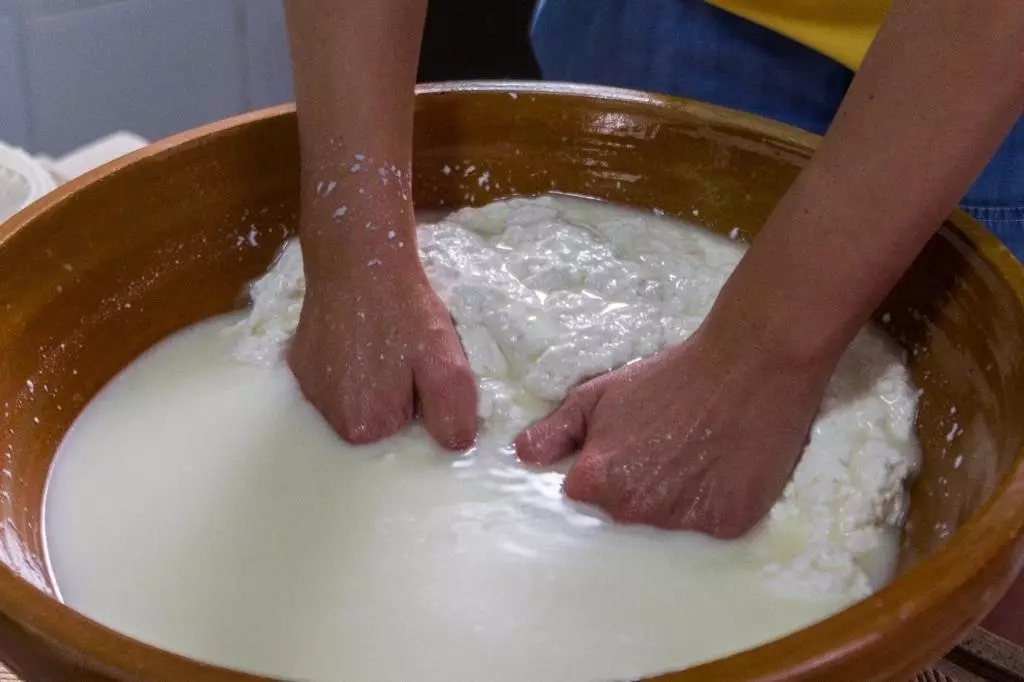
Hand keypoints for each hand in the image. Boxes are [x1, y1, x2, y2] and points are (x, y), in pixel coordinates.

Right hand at [289, 265, 477, 450]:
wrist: (359, 260)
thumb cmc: (405, 311)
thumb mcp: (444, 362)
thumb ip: (451, 412)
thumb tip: (454, 446)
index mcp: (363, 426)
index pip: (403, 431)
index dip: (419, 402)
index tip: (420, 368)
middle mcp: (327, 417)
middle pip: (375, 418)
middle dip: (395, 393)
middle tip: (404, 352)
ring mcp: (308, 389)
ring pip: (354, 397)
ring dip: (370, 377)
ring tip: (380, 339)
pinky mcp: (298, 363)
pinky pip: (333, 376)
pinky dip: (347, 361)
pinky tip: (357, 334)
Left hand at [514, 322, 833, 537]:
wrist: (749, 365)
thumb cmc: (669, 376)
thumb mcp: (600, 393)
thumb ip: (556, 430)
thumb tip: (522, 456)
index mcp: (598, 480)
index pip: (582, 495)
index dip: (602, 467)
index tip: (625, 446)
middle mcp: (636, 510)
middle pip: (624, 512)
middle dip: (636, 485)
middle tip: (663, 446)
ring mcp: (684, 522)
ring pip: (666, 521)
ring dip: (675, 496)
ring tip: (696, 453)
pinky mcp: (728, 525)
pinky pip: (709, 524)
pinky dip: (713, 503)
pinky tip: (721, 468)